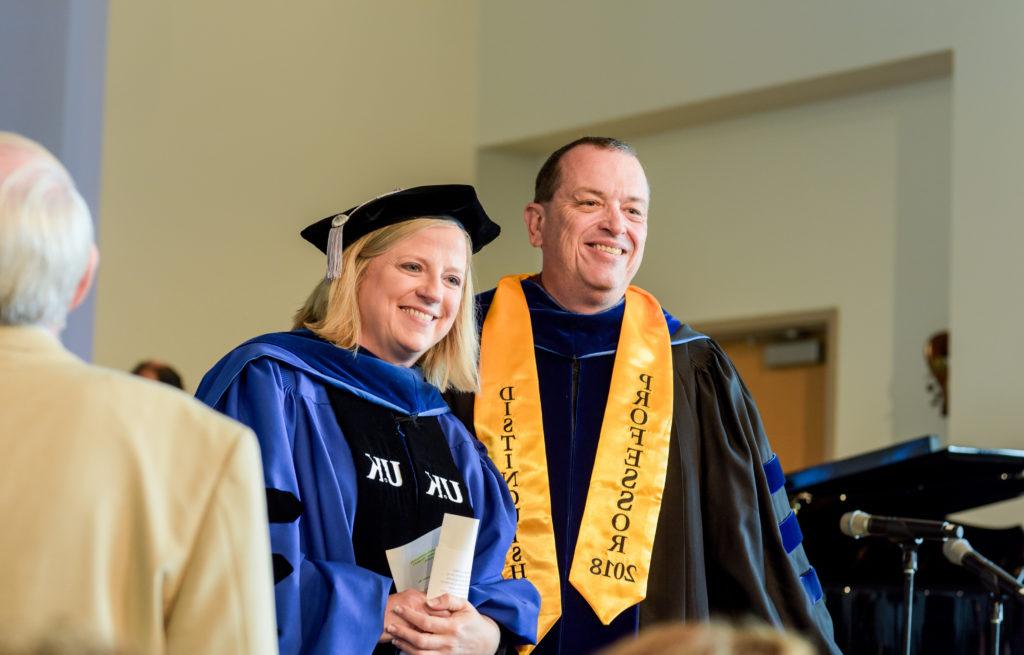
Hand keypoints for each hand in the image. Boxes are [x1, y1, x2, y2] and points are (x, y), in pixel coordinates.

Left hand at [385, 593, 500, 654]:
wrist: (486, 641)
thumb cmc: (472, 621)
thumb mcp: (465, 604)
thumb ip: (447, 599)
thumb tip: (429, 602)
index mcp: (453, 626)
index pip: (426, 622)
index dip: (410, 615)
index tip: (398, 609)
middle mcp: (448, 642)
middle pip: (420, 640)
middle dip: (402, 632)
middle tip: (390, 625)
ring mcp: (446, 654)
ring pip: (420, 653)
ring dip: (404, 646)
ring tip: (394, 638)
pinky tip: (405, 648)